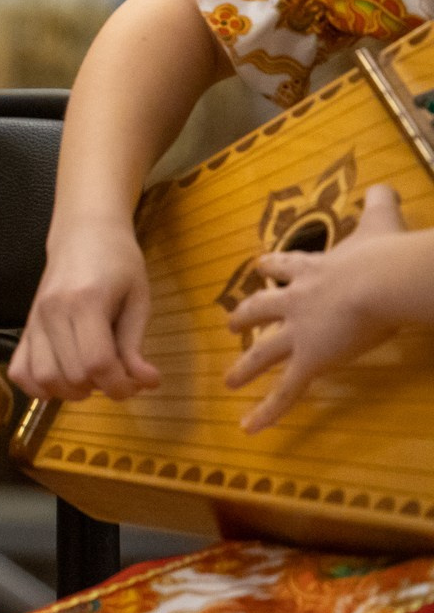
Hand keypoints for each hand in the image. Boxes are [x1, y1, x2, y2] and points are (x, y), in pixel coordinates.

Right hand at [11, 217, 161, 401]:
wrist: (83, 232)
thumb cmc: (118, 261)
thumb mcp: (138, 298)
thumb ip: (134, 343)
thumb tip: (144, 382)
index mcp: (86, 302)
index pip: (96, 362)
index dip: (121, 385)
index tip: (140, 383)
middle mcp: (52, 312)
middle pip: (71, 375)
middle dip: (103, 388)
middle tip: (122, 377)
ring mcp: (34, 319)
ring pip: (43, 378)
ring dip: (72, 391)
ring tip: (93, 379)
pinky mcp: (26, 326)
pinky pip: (18, 369)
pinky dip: (37, 387)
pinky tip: (61, 381)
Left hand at [226, 183, 420, 432]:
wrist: (379, 280)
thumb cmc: (383, 253)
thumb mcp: (380, 221)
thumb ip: (380, 203)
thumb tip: (384, 184)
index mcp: (312, 268)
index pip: (284, 267)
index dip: (272, 269)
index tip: (259, 269)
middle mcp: (296, 299)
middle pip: (262, 308)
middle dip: (245, 316)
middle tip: (228, 324)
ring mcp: (299, 332)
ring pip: (263, 352)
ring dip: (245, 368)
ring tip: (228, 381)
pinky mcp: (310, 359)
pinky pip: (285, 392)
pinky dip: (267, 411)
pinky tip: (248, 428)